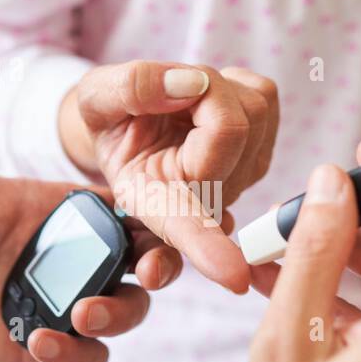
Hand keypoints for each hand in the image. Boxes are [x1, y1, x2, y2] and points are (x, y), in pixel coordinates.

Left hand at [0, 44, 181, 361]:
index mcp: (51, 205)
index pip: (126, 205)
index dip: (160, 212)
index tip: (174, 215)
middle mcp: (62, 252)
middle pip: (141, 261)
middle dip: (159, 268)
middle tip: (147, 274)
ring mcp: (53, 299)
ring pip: (123, 311)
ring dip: (119, 314)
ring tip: (82, 314)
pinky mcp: (34, 343)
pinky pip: (84, 356)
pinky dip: (78, 354)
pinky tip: (42, 342)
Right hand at [59, 61, 277, 293]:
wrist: (130, 122)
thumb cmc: (111, 117)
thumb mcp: (95, 96)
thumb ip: (131, 87)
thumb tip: (192, 84)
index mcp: (151, 199)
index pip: (184, 226)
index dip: (208, 248)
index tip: (234, 277)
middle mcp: (201, 201)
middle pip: (231, 130)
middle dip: (202, 93)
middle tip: (168, 90)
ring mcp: (236, 182)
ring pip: (253, 113)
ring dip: (218, 89)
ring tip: (182, 102)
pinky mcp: (258, 154)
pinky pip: (264, 99)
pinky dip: (236, 86)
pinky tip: (205, 103)